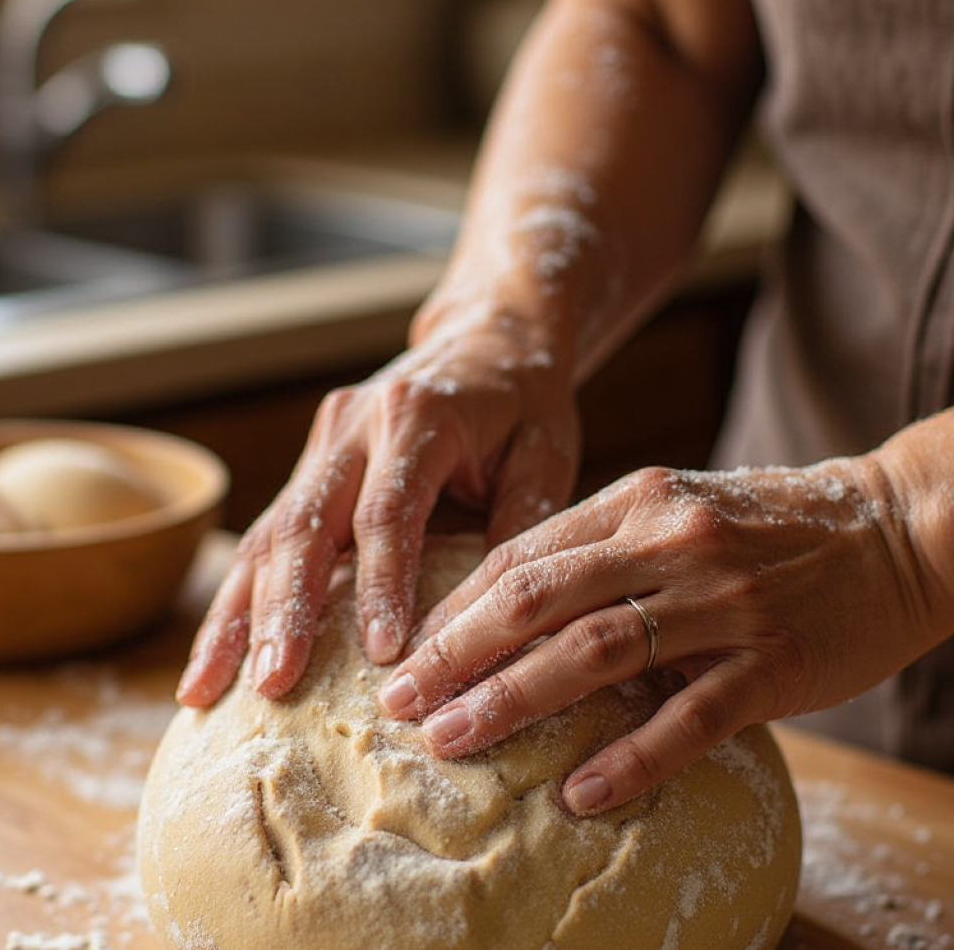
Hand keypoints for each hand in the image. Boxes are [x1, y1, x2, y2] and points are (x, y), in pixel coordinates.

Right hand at [175, 306, 580, 706]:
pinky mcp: (312, 462)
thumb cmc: (523, 405)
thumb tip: (496, 623)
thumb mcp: (546, 456)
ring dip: (238, 613)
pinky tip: (217, 652)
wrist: (487, 341)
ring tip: (208, 687)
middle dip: (284, 610)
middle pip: (307, 524)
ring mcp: (324, 440)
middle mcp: (355, 423)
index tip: (382, 656)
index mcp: (418, 417)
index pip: (388, 513)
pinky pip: (268, 532)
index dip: (381, 585)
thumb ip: (521, 528)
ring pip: (269, 533)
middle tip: (273, 684)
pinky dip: (240, 595)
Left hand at [378, 457, 934, 814]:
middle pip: (539, 600)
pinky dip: (629, 757)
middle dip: (458, 653)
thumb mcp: (679, 505)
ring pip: (595, 652)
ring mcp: (723, 601)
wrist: (893, 527)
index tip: (412, 650)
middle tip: (401, 704)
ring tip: (453, 740)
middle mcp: (670, 542)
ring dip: (514, 699)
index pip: (524, 555)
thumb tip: (517, 598)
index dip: (458, 605)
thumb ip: (604, 543)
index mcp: (639, 501)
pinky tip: (579, 793)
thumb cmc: (771, 523)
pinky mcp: (774, 662)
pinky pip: (688, 718)